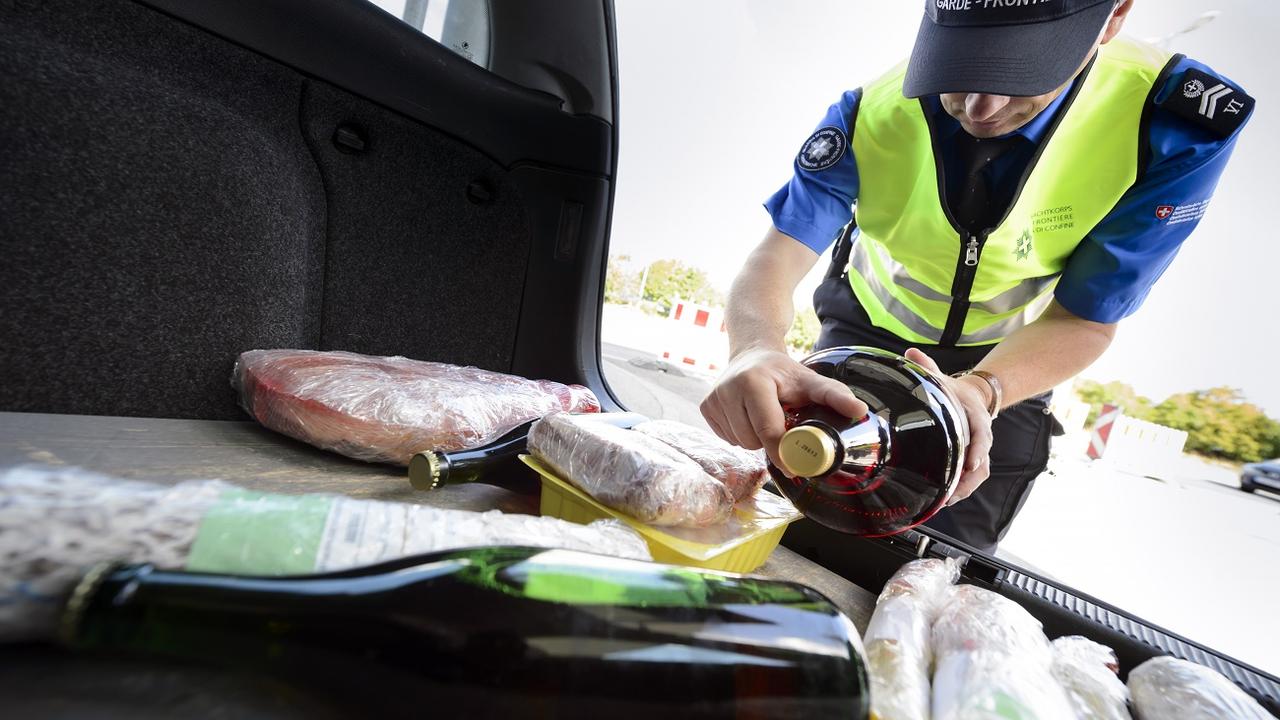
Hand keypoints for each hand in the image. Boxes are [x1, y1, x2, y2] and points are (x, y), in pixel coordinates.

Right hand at [701, 348, 867, 469]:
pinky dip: (740, 435)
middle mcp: (728, 389)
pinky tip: (747, 418)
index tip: (795, 467)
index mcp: (753, 382)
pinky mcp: (705, 407)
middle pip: (753, 440)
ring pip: (738, 443)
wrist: (751, 354)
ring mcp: (713, 399)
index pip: (768, 430)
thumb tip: (860, 412)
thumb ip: (834, 395)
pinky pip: (726, 438)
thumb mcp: (810, 380)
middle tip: (781, 427)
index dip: (782, 453)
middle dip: (769, 443)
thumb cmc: (783, 372)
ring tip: (763, 419)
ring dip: (755, 440)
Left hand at [903, 348, 993, 505]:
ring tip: (946, 501)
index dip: (979, 449)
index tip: (972, 462)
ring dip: (964, 489)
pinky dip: (961, 490)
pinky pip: (972, 479)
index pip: (983, 434)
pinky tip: (944, 501)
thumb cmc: (951, 390)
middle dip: (969, 479)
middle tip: (952, 492)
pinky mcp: (972, 461)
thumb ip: (927, 367)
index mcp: (976, 416)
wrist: (970, 397)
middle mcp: (981, 436)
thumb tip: (910, 353)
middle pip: (982, 461)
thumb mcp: (941, 377)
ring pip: (978, 475)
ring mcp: (978, 450)